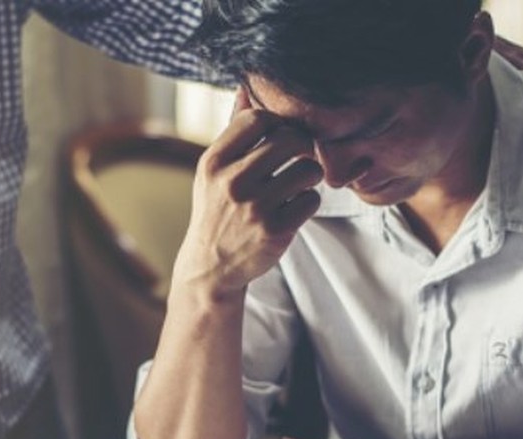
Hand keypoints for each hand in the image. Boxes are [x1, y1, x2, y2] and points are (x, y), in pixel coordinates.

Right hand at [172, 87, 322, 299]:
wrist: (211, 266)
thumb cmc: (217, 211)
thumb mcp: (213, 171)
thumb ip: (232, 132)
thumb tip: (246, 88)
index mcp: (213, 161)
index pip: (258, 118)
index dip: (277, 123)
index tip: (281, 137)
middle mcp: (232, 182)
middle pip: (290, 139)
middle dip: (302, 147)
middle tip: (299, 158)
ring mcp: (255, 207)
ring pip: (308, 169)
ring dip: (309, 176)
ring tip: (297, 184)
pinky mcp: (276, 231)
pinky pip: (312, 200)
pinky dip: (308, 202)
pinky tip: (293, 208)